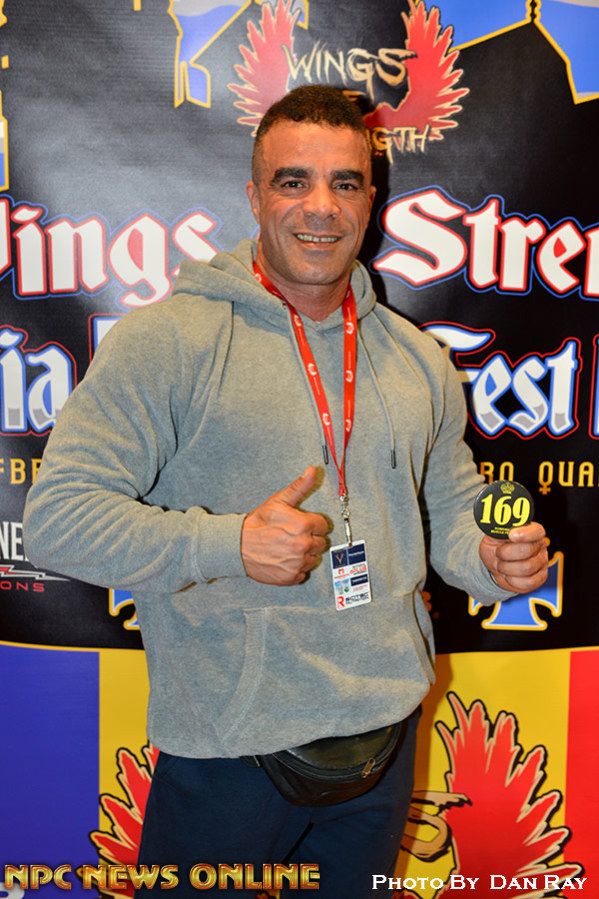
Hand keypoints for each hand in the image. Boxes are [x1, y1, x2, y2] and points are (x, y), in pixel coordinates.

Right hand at [241, 466, 330, 585]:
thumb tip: (312, 471)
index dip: (313, 524)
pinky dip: (296, 568)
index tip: (302, 525)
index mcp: (304, 525)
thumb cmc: (257, 524)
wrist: (237, 546)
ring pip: (314, 558)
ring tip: (288, 548)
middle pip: (321, 543)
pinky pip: (304, 573)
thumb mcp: (278, 501)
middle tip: (293, 536)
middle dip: (310, 539)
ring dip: (305, 554)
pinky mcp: (291, 577)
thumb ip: (299, 487)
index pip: (323, 526)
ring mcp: (298, 563)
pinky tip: (285, 560)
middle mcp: (303, 545)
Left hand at [479, 522, 548, 593]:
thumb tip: (494, 520)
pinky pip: (528, 583)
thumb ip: (497, 527)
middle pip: (527, 550)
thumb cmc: (495, 546)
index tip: (510, 535)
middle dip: (506, 553)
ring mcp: (542, 562)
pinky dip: (512, 580)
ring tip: (501, 564)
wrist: (494, 564)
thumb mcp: (492, 535)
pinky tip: (508, 575)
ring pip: (526, 568)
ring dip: (507, 568)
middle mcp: (540, 545)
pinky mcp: (540, 578)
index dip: (524, 534)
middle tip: (498, 553)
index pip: (536, 531)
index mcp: (531, 530)